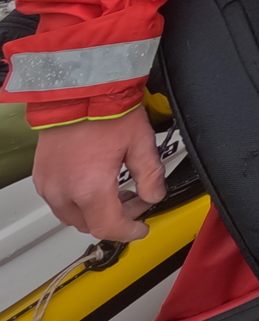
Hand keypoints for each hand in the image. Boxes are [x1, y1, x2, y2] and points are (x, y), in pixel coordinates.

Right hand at [32, 106, 164, 241]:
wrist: (79, 89)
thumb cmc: (105, 109)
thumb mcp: (141, 142)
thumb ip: (150, 174)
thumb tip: (154, 194)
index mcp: (89, 187)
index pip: (108, 227)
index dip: (128, 231)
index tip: (141, 227)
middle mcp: (63, 190)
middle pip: (88, 225)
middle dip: (116, 219)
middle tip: (136, 203)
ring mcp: (48, 183)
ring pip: (71, 215)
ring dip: (95, 212)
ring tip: (118, 192)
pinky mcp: (41, 174)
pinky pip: (59, 200)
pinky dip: (78, 200)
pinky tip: (96, 184)